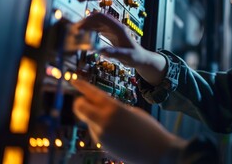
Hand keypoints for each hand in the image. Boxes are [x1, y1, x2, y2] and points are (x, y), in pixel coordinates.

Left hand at [72, 79, 186, 162]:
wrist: (156, 151)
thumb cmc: (148, 128)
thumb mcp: (131, 111)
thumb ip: (114, 108)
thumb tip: (100, 108)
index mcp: (114, 108)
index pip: (92, 93)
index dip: (81, 85)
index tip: (74, 80)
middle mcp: (104, 121)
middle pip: (80, 107)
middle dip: (79, 102)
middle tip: (83, 100)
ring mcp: (101, 135)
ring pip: (89, 121)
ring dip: (96, 118)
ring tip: (117, 124)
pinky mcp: (103, 146)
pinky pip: (97, 133)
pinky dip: (103, 129)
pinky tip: (119, 134)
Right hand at [75, 12, 166, 84]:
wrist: (141, 58)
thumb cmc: (136, 57)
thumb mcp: (126, 56)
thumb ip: (115, 53)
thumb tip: (102, 51)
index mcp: (119, 29)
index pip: (102, 17)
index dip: (90, 19)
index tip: (80, 25)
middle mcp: (115, 27)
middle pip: (97, 19)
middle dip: (85, 22)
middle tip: (74, 29)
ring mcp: (113, 30)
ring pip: (97, 23)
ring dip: (87, 26)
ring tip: (76, 32)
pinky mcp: (111, 35)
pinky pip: (98, 29)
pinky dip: (90, 31)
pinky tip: (84, 36)